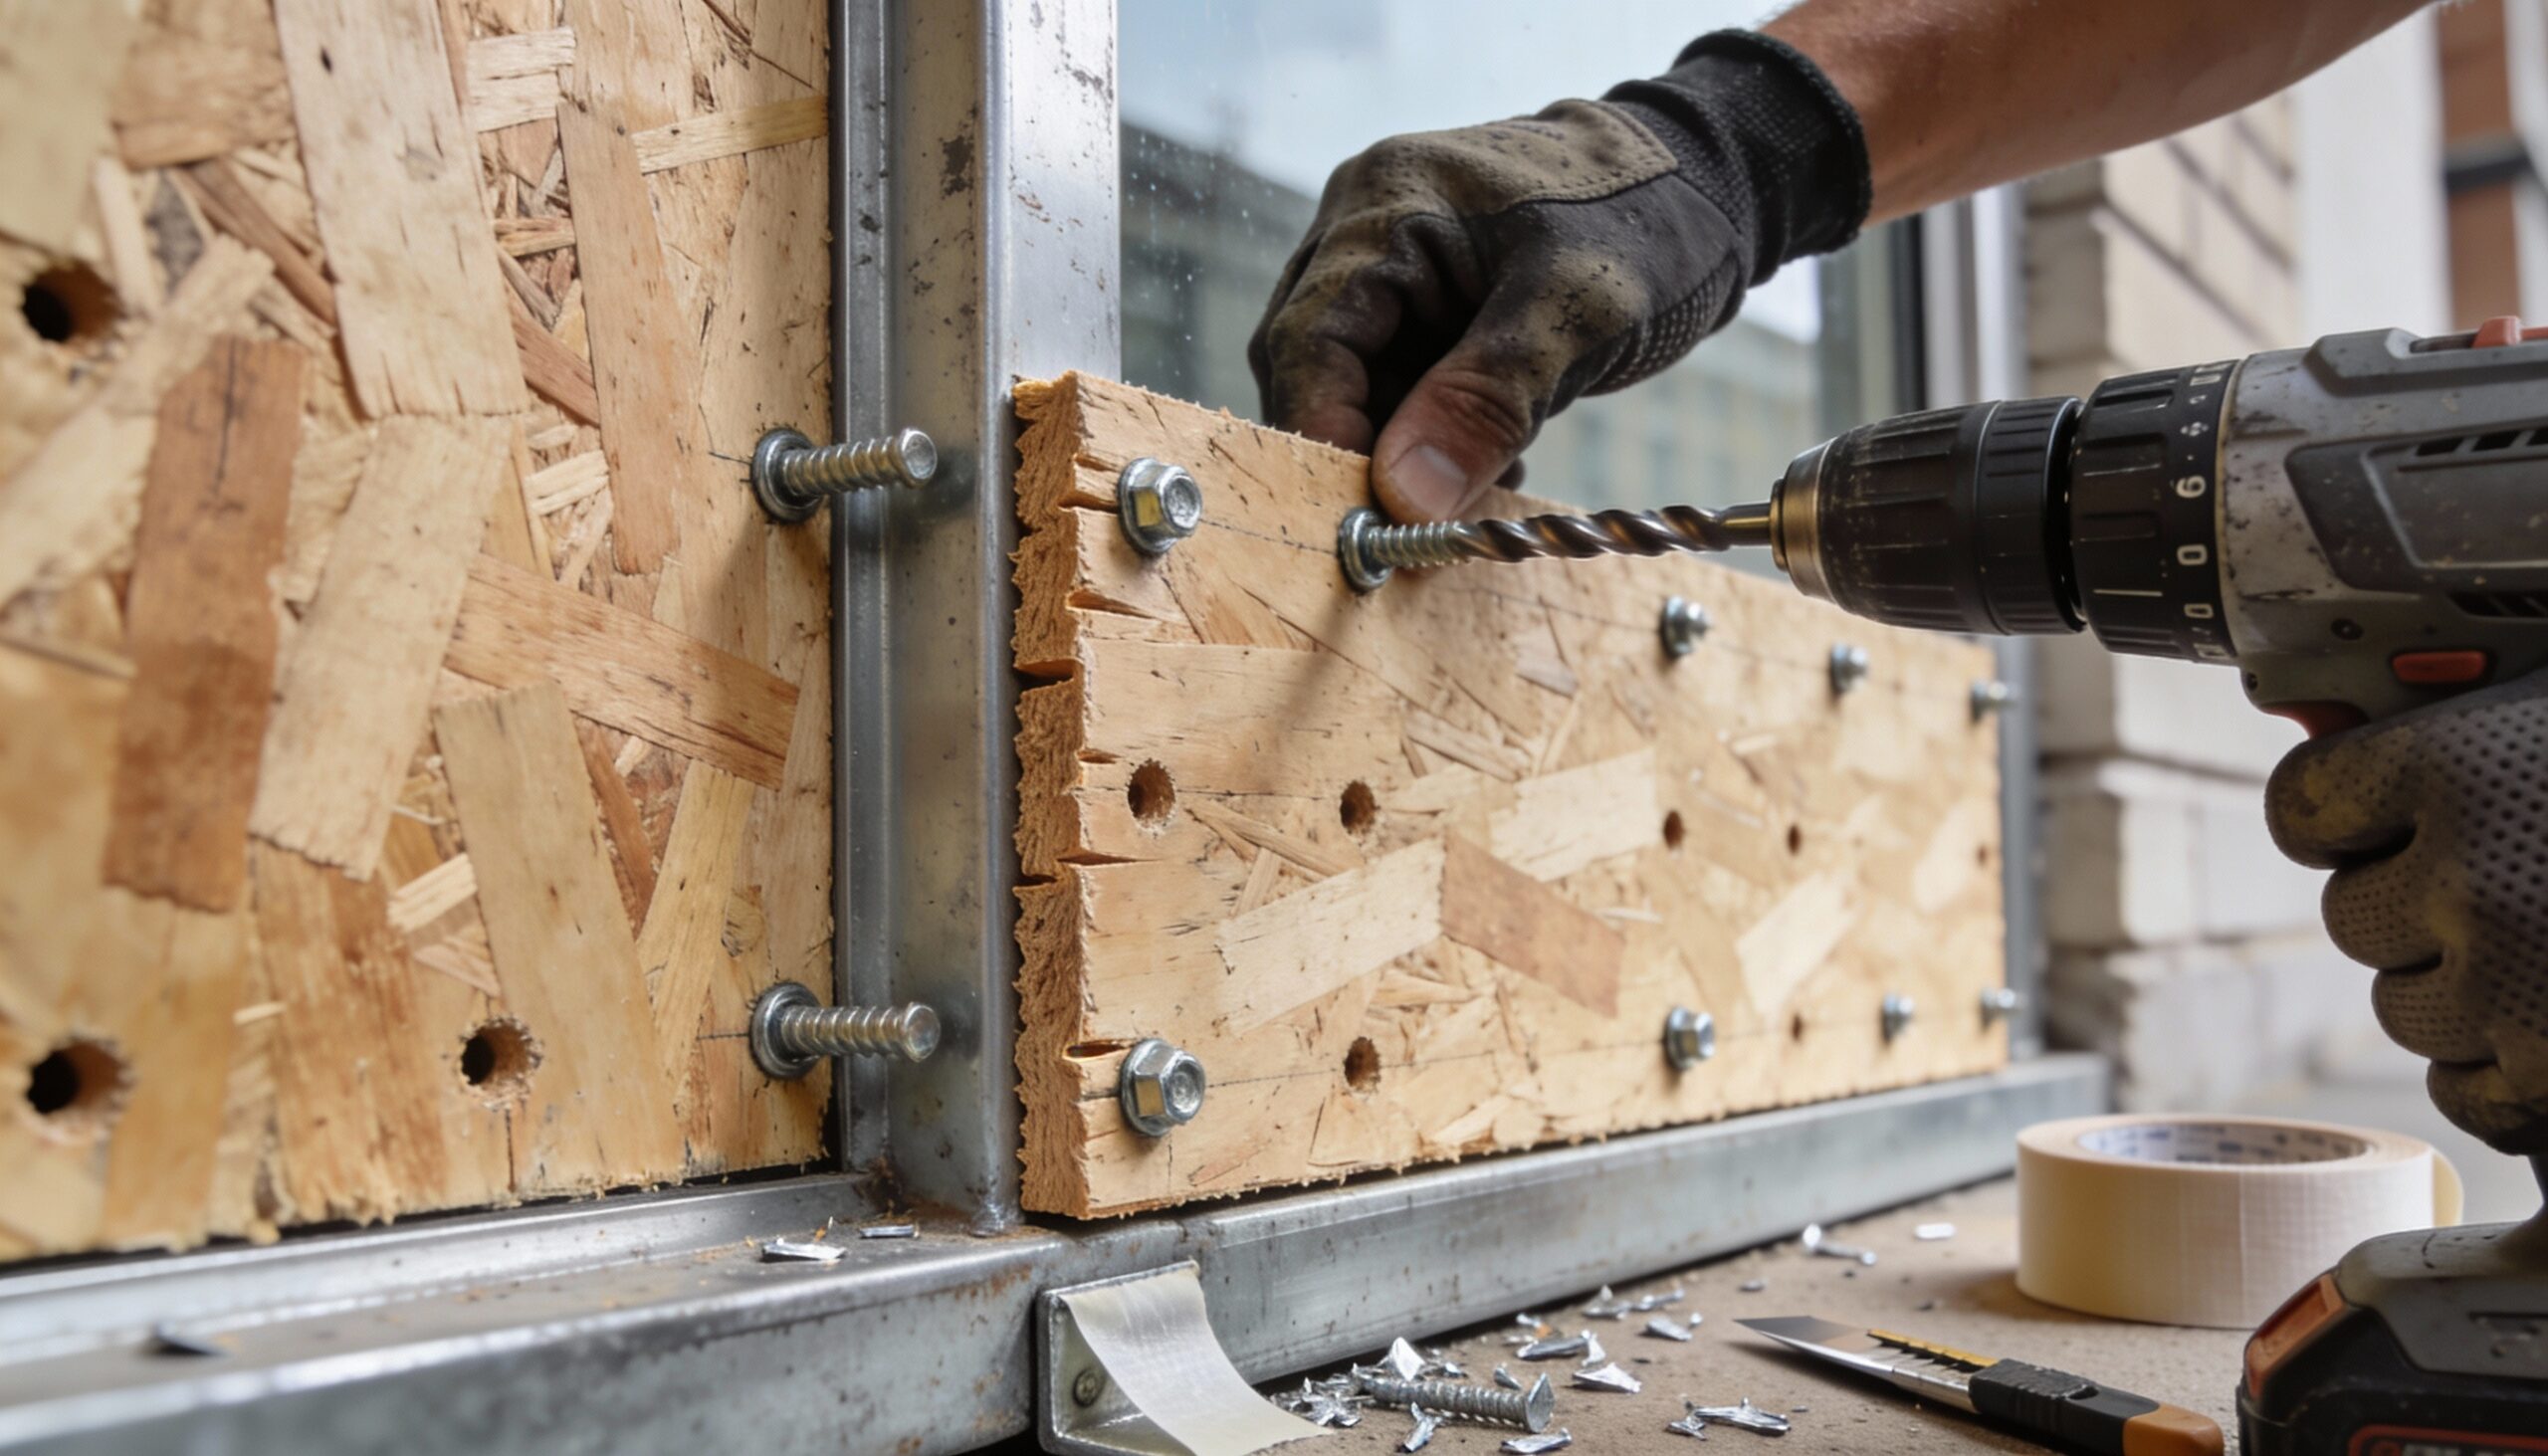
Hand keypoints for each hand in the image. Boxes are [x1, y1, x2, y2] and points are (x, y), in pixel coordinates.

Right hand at [1249, 31, 1868, 521]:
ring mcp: (1398, 269)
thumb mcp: (1576, 313)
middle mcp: (1369, 232)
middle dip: (1363, 450)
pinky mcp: (1431, 305)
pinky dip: (1436, 436)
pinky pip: (1404, 385)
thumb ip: (1486, 402)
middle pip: (1315, 367)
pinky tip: (1494, 462)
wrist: (1713, 180)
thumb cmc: (1651, 216)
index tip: (1364, 517)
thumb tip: (1405, 497)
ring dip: (1404, 451)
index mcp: (1386, 207)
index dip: (1324, 435)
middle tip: (1418, 524)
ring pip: (1359, 386)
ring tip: (1474, 490)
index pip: (1307, 340)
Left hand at [2265, 670, 2547, 1153]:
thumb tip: (2318, 716)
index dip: (2349, 817)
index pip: (2307, 808)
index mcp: (2465, 762)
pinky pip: (2464, 1091)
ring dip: (2467, 991)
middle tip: (2524, 884)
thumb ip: (2459, 709)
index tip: (2385, 818)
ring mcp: (2510, 985)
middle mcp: (2469, 875)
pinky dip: (2510, 1075)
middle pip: (2355, 918)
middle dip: (2422, 909)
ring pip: (2404, 1010)